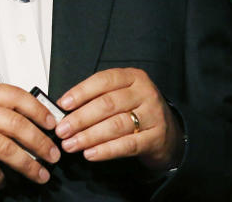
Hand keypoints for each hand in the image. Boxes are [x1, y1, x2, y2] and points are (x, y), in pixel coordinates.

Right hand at [0, 83, 60, 189]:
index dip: (38, 110)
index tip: (52, 123)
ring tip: (40, 174)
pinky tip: (3, 181)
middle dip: (40, 142)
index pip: (15, 96)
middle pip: (16, 124)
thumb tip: (33, 120)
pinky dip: (0, 178)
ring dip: (28, 164)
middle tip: (53, 154)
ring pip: (7, 148)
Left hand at [55, 68, 183, 169]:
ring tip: (71, 144)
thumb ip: (96, 97)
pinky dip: (106, 150)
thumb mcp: (120, 95)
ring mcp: (153, 115)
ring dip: (89, 136)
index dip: (80, 92)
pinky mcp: (156, 138)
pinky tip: (90, 153)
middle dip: (80, 118)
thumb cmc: (136, 110)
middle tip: (62, 130)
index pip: (102, 81)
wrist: (169, 133)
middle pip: (107, 104)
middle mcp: (145, 93)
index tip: (62, 104)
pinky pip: (127, 145)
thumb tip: (64, 108)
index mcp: (133, 77)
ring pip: (115, 125)